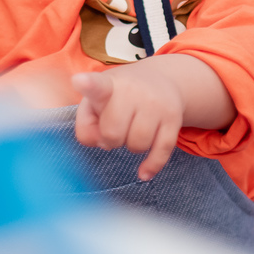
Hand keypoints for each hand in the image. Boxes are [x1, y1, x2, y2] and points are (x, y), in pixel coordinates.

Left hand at [71, 62, 184, 181]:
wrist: (160, 80)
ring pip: (137, 145)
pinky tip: (143, 173)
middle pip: (113, 133)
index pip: (96, 86)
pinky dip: (152, 166)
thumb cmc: (118, 96)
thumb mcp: (96, 101)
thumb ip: (86, 126)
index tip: (80, 81)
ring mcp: (155, 104)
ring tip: (131, 129)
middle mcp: (133, 90)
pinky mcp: (173, 118)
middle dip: (111, 138)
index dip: (87, 85)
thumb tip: (103, 144)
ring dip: (130, 146)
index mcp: (107, 84)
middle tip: (115, 126)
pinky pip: (162, 151)